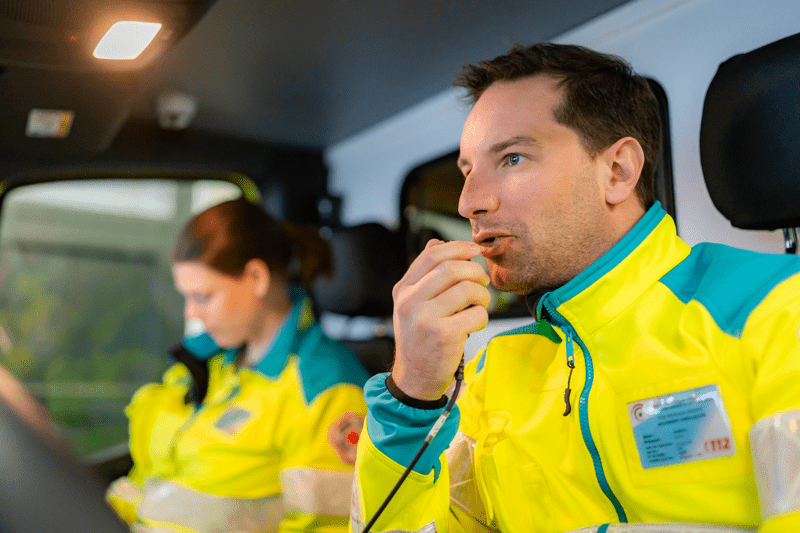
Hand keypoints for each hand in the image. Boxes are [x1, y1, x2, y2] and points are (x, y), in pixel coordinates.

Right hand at [391, 239, 490, 400]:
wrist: (414, 378)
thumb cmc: (420, 339)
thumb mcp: (412, 304)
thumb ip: (424, 276)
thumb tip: (438, 243)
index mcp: (403, 290)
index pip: (432, 254)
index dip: (459, 247)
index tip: (474, 251)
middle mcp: (410, 301)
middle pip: (452, 268)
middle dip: (476, 271)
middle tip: (482, 282)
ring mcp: (426, 318)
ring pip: (468, 289)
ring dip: (482, 296)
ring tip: (478, 306)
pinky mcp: (444, 335)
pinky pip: (477, 313)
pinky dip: (482, 317)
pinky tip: (473, 325)